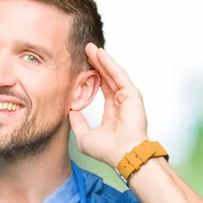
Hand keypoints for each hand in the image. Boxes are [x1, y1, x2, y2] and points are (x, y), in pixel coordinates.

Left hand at [69, 43, 148, 167]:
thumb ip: (78, 123)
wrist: (123, 155)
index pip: (103, 89)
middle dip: (97, 63)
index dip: (94, 77)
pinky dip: (110, 64)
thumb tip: (70, 112)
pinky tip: (100, 54)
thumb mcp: (84, 137)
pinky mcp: (132, 95)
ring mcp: (127, 98)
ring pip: (113, 74)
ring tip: (90, 47)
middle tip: (85, 50)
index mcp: (112, 113)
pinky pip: (119, 75)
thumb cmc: (108, 151)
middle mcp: (121, 103)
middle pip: (107, 78)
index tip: (83, 66)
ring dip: (102, 60)